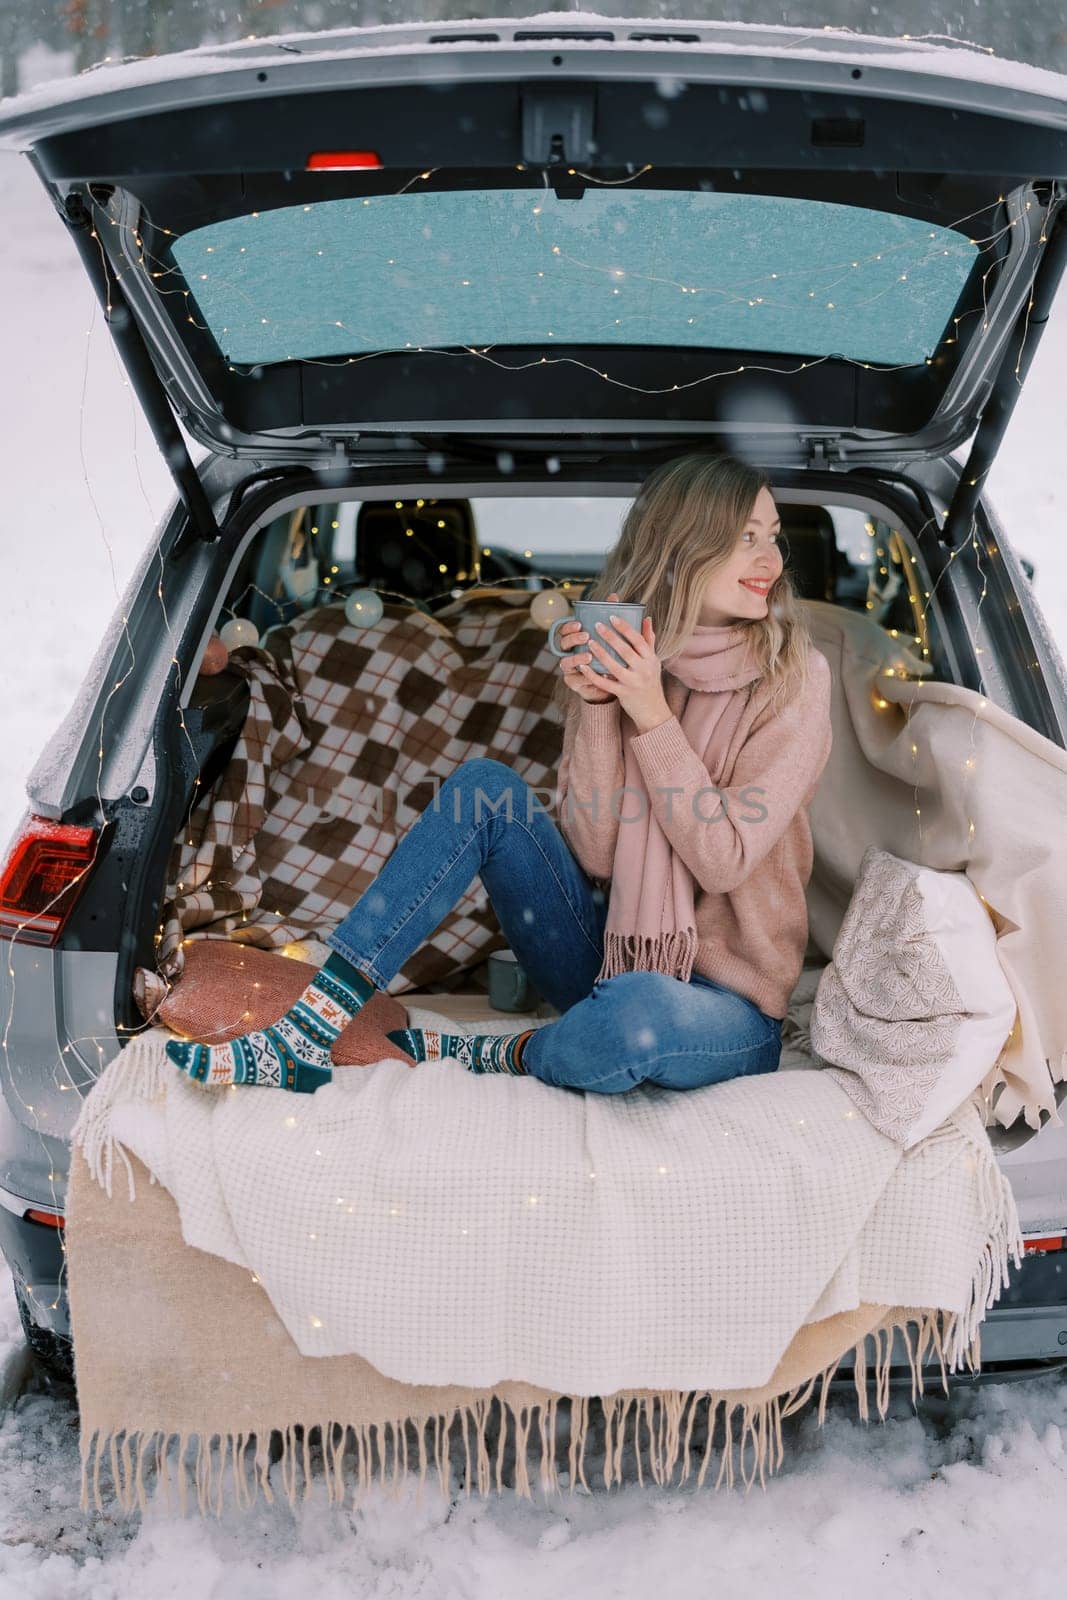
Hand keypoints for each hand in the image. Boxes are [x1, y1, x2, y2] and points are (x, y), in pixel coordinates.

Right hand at [557, 593, 619, 703]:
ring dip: (575, 658)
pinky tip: (590, 673)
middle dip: (572, 639)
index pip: (565, 630)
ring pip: (565, 662)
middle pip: (562, 644)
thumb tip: (614, 597)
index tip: (579, 623)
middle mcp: (569, 653)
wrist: (612, 682)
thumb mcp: (611, 637)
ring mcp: (570, 668)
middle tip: (585, 636)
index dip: (568, 626)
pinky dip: (581, 676)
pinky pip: (573, 679)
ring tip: (588, 656)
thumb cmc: (609, 656)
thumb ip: (610, 618)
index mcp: (575, 640)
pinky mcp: (574, 682)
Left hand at [584, 608, 671, 733]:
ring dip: (600, 653)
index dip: (625, 627)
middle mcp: (643, 670)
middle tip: (596, 625)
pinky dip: (593, 674)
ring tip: (589, 642)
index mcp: (651, 659)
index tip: (612, 616)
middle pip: (625, 651)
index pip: (638, 640)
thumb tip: (646, 618)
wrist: (653, 710)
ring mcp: (632, 683)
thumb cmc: (651, 681)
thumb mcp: (653, 661)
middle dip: (610, 637)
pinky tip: (583, 666)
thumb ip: (648, 640)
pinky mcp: (622, 693)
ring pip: (614, 666)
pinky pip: (605, 683)